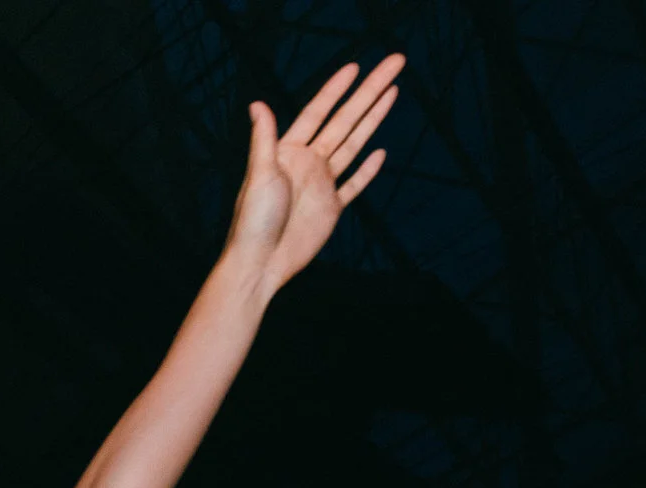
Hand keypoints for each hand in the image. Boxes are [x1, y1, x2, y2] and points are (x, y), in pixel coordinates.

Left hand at [226, 57, 401, 292]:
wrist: (261, 264)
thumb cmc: (252, 221)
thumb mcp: (259, 175)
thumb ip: (264, 139)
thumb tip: (257, 104)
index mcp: (288, 152)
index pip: (318, 112)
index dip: (336, 89)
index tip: (356, 66)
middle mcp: (308, 163)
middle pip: (345, 120)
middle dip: (369, 92)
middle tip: (393, 66)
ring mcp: (322, 185)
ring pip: (354, 145)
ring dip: (373, 120)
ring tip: (392, 93)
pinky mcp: (331, 208)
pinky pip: (354, 184)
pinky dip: (368, 170)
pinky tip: (380, 152)